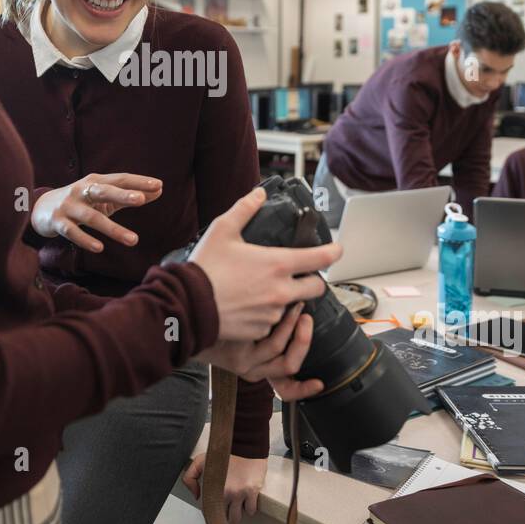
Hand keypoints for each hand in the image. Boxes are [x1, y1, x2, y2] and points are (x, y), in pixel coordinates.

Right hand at [31, 173, 161, 251]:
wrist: (40, 208)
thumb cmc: (79, 201)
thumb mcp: (103, 197)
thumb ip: (129, 196)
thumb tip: (159, 191)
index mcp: (95, 182)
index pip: (119, 179)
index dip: (138, 182)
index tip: (158, 185)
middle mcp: (81, 191)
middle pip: (103, 191)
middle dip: (122, 194)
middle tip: (141, 199)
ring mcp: (69, 207)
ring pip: (92, 217)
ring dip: (113, 229)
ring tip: (133, 240)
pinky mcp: (58, 222)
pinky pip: (73, 232)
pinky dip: (86, 240)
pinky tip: (100, 248)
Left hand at [182, 452, 267, 523]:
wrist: (244, 444)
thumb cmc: (224, 452)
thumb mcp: (200, 460)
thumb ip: (190, 477)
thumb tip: (196, 496)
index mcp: (212, 487)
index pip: (208, 510)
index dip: (212, 510)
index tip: (215, 508)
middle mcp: (225, 493)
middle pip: (224, 518)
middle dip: (225, 516)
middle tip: (227, 509)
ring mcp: (239, 493)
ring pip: (237, 518)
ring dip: (237, 515)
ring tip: (238, 508)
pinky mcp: (252, 491)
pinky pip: (251, 510)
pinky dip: (249, 508)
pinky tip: (247, 502)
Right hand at [190, 185, 341, 341]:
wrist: (188, 305)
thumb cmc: (205, 268)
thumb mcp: (222, 230)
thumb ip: (244, 209)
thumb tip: (259, 195)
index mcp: (277, 264)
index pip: (321, 258)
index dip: (334, 251)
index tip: (337, 249)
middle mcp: (282, 290)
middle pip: (317, 288)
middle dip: (314, 280)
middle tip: (301, 275)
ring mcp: (273, 312)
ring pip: (293, 305)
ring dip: (286, 298)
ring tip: (263, 289)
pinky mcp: (262, 329)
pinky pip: (273, 322)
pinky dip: (267, 313)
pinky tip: (250, 305)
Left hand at [198, 302, 324, 401]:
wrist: (185, 318)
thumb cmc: (215, 322)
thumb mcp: (242, 333)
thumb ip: (267, 330)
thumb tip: (293, 310)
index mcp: (257, 367)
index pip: (285, 390)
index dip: (303, 389)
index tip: (319, 383)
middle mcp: (253, 369)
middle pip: (290, 368)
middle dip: (305, 342)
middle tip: (308, 318)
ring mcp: (246, 362)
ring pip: (284, 357)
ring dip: (297, 332)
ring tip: (298, 306)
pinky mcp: (239, 353)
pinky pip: (272, 343)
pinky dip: (284, 325)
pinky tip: (285, 307)